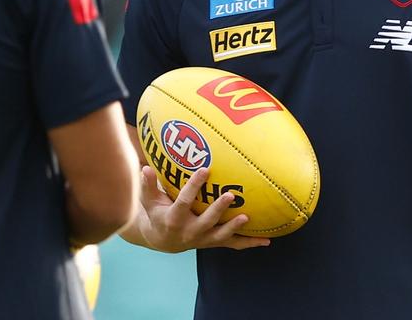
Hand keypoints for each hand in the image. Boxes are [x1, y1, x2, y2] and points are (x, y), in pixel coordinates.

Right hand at [135, 166, 270, 252]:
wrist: (162, 240)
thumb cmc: (157, 213)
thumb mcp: (149, 200)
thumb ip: (148, 184)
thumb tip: (144, 167)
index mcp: (174, 219)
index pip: (184, 201)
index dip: (194, 186)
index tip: (204, 170)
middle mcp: (190, 232)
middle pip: (206, 221)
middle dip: (218, 209)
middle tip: (230, 195)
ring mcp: (203, 239)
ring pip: (221, 236)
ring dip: (234, 228)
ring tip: (247, 218)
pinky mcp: (213, 242)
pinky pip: (233, 244)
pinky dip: (249, 243)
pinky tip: (266, 241)